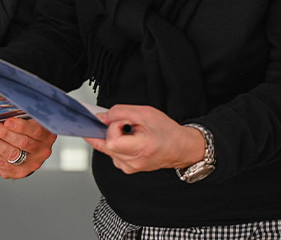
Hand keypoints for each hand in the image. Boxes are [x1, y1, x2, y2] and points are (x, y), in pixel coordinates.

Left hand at [0, 117, 54, 177]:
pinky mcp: (20, 172)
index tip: (7, 121)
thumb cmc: (25, 130)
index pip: (36, 131)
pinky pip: (4, 164)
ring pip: (12, 154)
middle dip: (4, 134)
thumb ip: (19, 114)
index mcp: (46, 134)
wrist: (26, 150)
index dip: (21, 126)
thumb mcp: (27, 119)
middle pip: (23, 143)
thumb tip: (1, 106)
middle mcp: (42, 150)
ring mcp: (32, 163)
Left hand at [87, 104, 202, 173]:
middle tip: (124, 125)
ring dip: (113, 137)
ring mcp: (129, 167)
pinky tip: (128, 139)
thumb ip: (119, 112)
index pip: (111, 141)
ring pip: (106, 148)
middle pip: (104, 145)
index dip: (113, 127)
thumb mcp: (144, 113)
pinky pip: (111, 153)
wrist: (180, 147)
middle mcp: (133, 163)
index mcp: (140, 150)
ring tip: (130, 133)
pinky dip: (116, 143)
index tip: (123, 121)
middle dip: (110, 130)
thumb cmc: (166, 131)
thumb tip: (100, 117)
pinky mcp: (127, 168)